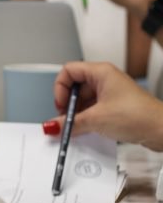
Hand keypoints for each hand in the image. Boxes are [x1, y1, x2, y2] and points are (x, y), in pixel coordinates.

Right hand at [45, 61, 162, 149]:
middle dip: (68, 104)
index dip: (61, 88)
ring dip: (77, 114)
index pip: (69, 71)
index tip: (62, 105)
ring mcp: (111, 93)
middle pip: (75, 87)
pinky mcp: (116, 106)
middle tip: (66, 119)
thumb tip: (51, 126)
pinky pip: (94, 109)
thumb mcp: (96, 119)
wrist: (162, 131)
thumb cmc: (137, 116)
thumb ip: (70, 123)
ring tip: (76, 128)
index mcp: (100, 72)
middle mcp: (105, 79)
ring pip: (84, 99)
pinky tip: (86, 130)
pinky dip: (88, 118)